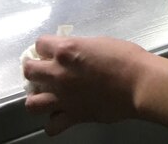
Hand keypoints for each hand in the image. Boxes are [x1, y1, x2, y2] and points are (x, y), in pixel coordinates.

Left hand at [24, 35, 145, 134]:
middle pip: (29, 71)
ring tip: (45, 93)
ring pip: (32, 102)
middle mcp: (58, 73)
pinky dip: (53, 121)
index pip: (40, 43)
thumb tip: (72, 54)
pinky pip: (51, 126)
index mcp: (65, 50)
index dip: (45, 46)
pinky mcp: (73, 116)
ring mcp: (63, 97)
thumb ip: (78, 48)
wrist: (138, 83)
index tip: (50, 50)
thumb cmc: (124, 57)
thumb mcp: (97, 42)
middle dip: (33, 68)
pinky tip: (60, 114)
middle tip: (42, 69)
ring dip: (36, 96)